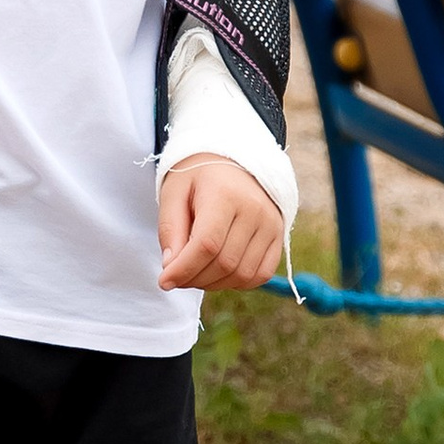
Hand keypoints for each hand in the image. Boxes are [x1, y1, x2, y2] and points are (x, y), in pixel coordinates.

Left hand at [157, 156, 282, 292]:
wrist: (233, 159)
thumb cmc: (199, 176)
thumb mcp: (174, 193)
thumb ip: (170, 230)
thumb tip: (171, 268)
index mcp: (225, 194)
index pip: (206, 245)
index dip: (184, 269)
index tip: (164, 281)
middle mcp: (254, 210)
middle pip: (224, 263)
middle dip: (194, 279)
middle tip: (177, 275)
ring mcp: (271, 224)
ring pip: (242, 274)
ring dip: (214, 284)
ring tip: (197, 272)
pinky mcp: (278, 235)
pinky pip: (261, 274)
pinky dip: (238, 282)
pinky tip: (220, 272)